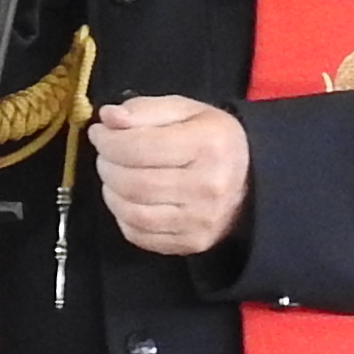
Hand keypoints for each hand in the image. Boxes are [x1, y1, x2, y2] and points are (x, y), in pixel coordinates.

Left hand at [92, 95, 247, 254]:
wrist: (253, 181)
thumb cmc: (213, 140)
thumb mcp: (186, 111)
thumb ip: (145, 110)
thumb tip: (108, 117)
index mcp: (207, 145)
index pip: (139, 147)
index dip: (108, 141)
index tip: (100, 133)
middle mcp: (207, 186)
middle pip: (133, 182)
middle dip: (107, 166)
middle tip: (105, 155)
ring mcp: (201, 220)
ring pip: (132, 212)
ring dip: (111, 192)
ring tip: (114, 176)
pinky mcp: (193, 243)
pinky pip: (139, 235)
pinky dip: (123, 217)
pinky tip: (128, 199)